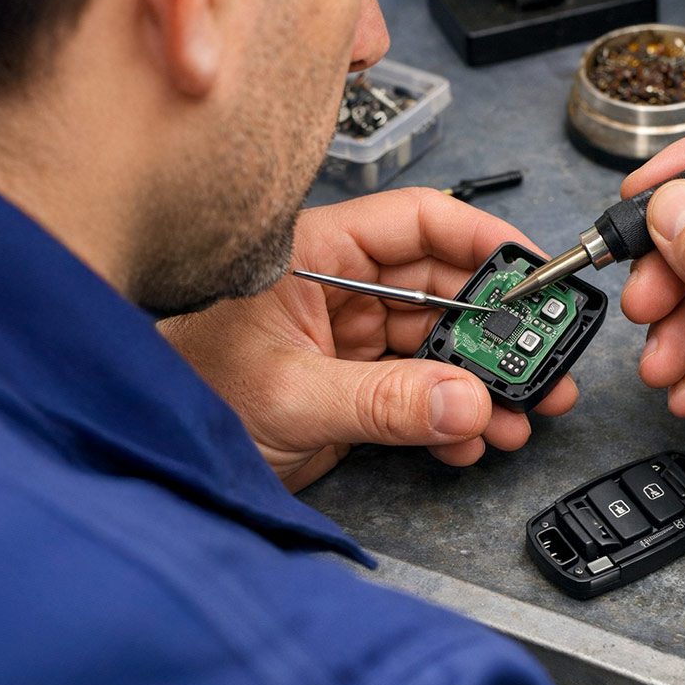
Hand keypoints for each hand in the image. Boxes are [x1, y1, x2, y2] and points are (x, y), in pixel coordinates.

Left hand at [162, 189, 577, 490]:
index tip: (536, 270)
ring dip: (486, 383)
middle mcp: (340, 291)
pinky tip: (471, 439)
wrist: (138, 459)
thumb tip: (465, 399)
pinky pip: (421, 396)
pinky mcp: (352, 393)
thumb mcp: (288, 395)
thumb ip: (383, 400)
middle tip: (547, 358)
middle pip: (446, 290)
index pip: (421, 224)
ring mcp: (348, 344)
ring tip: (521, 412)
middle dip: (502, 328)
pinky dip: (453, 420)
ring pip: (442, 349)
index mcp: (318, 255)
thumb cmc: (173, 395)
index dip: (486, 240)